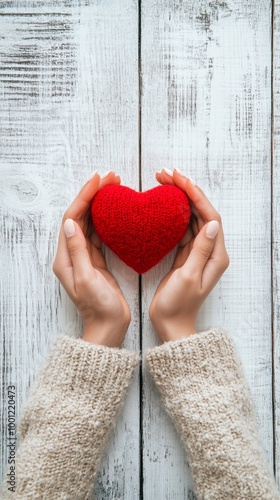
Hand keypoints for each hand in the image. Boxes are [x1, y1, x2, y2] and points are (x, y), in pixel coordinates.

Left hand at [52, 172, 130, 347]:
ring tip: (115, 188)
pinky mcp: (96, 260)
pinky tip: (117, 211)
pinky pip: (99, 233)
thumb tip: (71, 222)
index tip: (98, 181)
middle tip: (111, 178)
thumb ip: (79, 250)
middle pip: (80, 216)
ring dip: (100, 204)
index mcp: (66, 258)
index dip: (84, 197)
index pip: (72, 218)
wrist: (108, 327)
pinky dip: (107, 219)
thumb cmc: (99, 307)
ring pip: (90, 222)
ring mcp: (84, 256)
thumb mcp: (87, 279)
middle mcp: (72, 254)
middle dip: (93, 195)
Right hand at [149, 169, 229, 342]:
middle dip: (185, 191)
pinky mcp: (186, 255)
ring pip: (191, 217)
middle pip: (201, 212)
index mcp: (216, 256)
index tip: (179, 180)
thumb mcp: (188, 278)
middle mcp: (210, 251)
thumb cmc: (178, 306)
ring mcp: (198, 252)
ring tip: (162, 182)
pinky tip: (162, 205)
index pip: (210, 216)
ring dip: (179, 199)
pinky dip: (173, 214)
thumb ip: (200, 251)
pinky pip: (182, 228)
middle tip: (166, 174)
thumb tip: (211, 223)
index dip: (196, 195)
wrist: (171, 325)